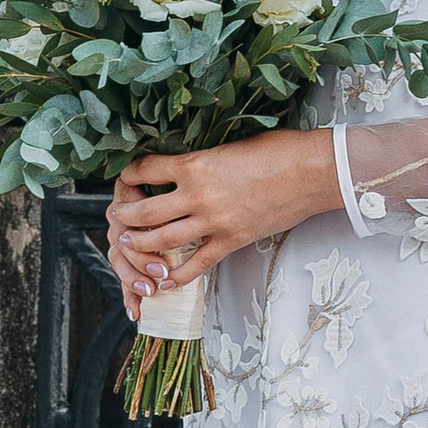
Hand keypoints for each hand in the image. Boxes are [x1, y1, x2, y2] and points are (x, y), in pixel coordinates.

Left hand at [106, 131, 344, 316]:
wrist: (311, 171)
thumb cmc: (276, 150)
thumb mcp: (229, 147)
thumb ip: (203, 160)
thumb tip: (183, 168)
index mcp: (195, 165)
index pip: (146, 170)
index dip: (130, 174)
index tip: (126, 177)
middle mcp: (197, 196)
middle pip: (145, 212)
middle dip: (124, 216)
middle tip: (116, 218)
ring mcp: (214, 222)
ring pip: (163, 241)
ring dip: (141, 245)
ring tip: (128, 244)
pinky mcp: (232, 241)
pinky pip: (197, 264)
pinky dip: (177, 275)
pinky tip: (165, 280)